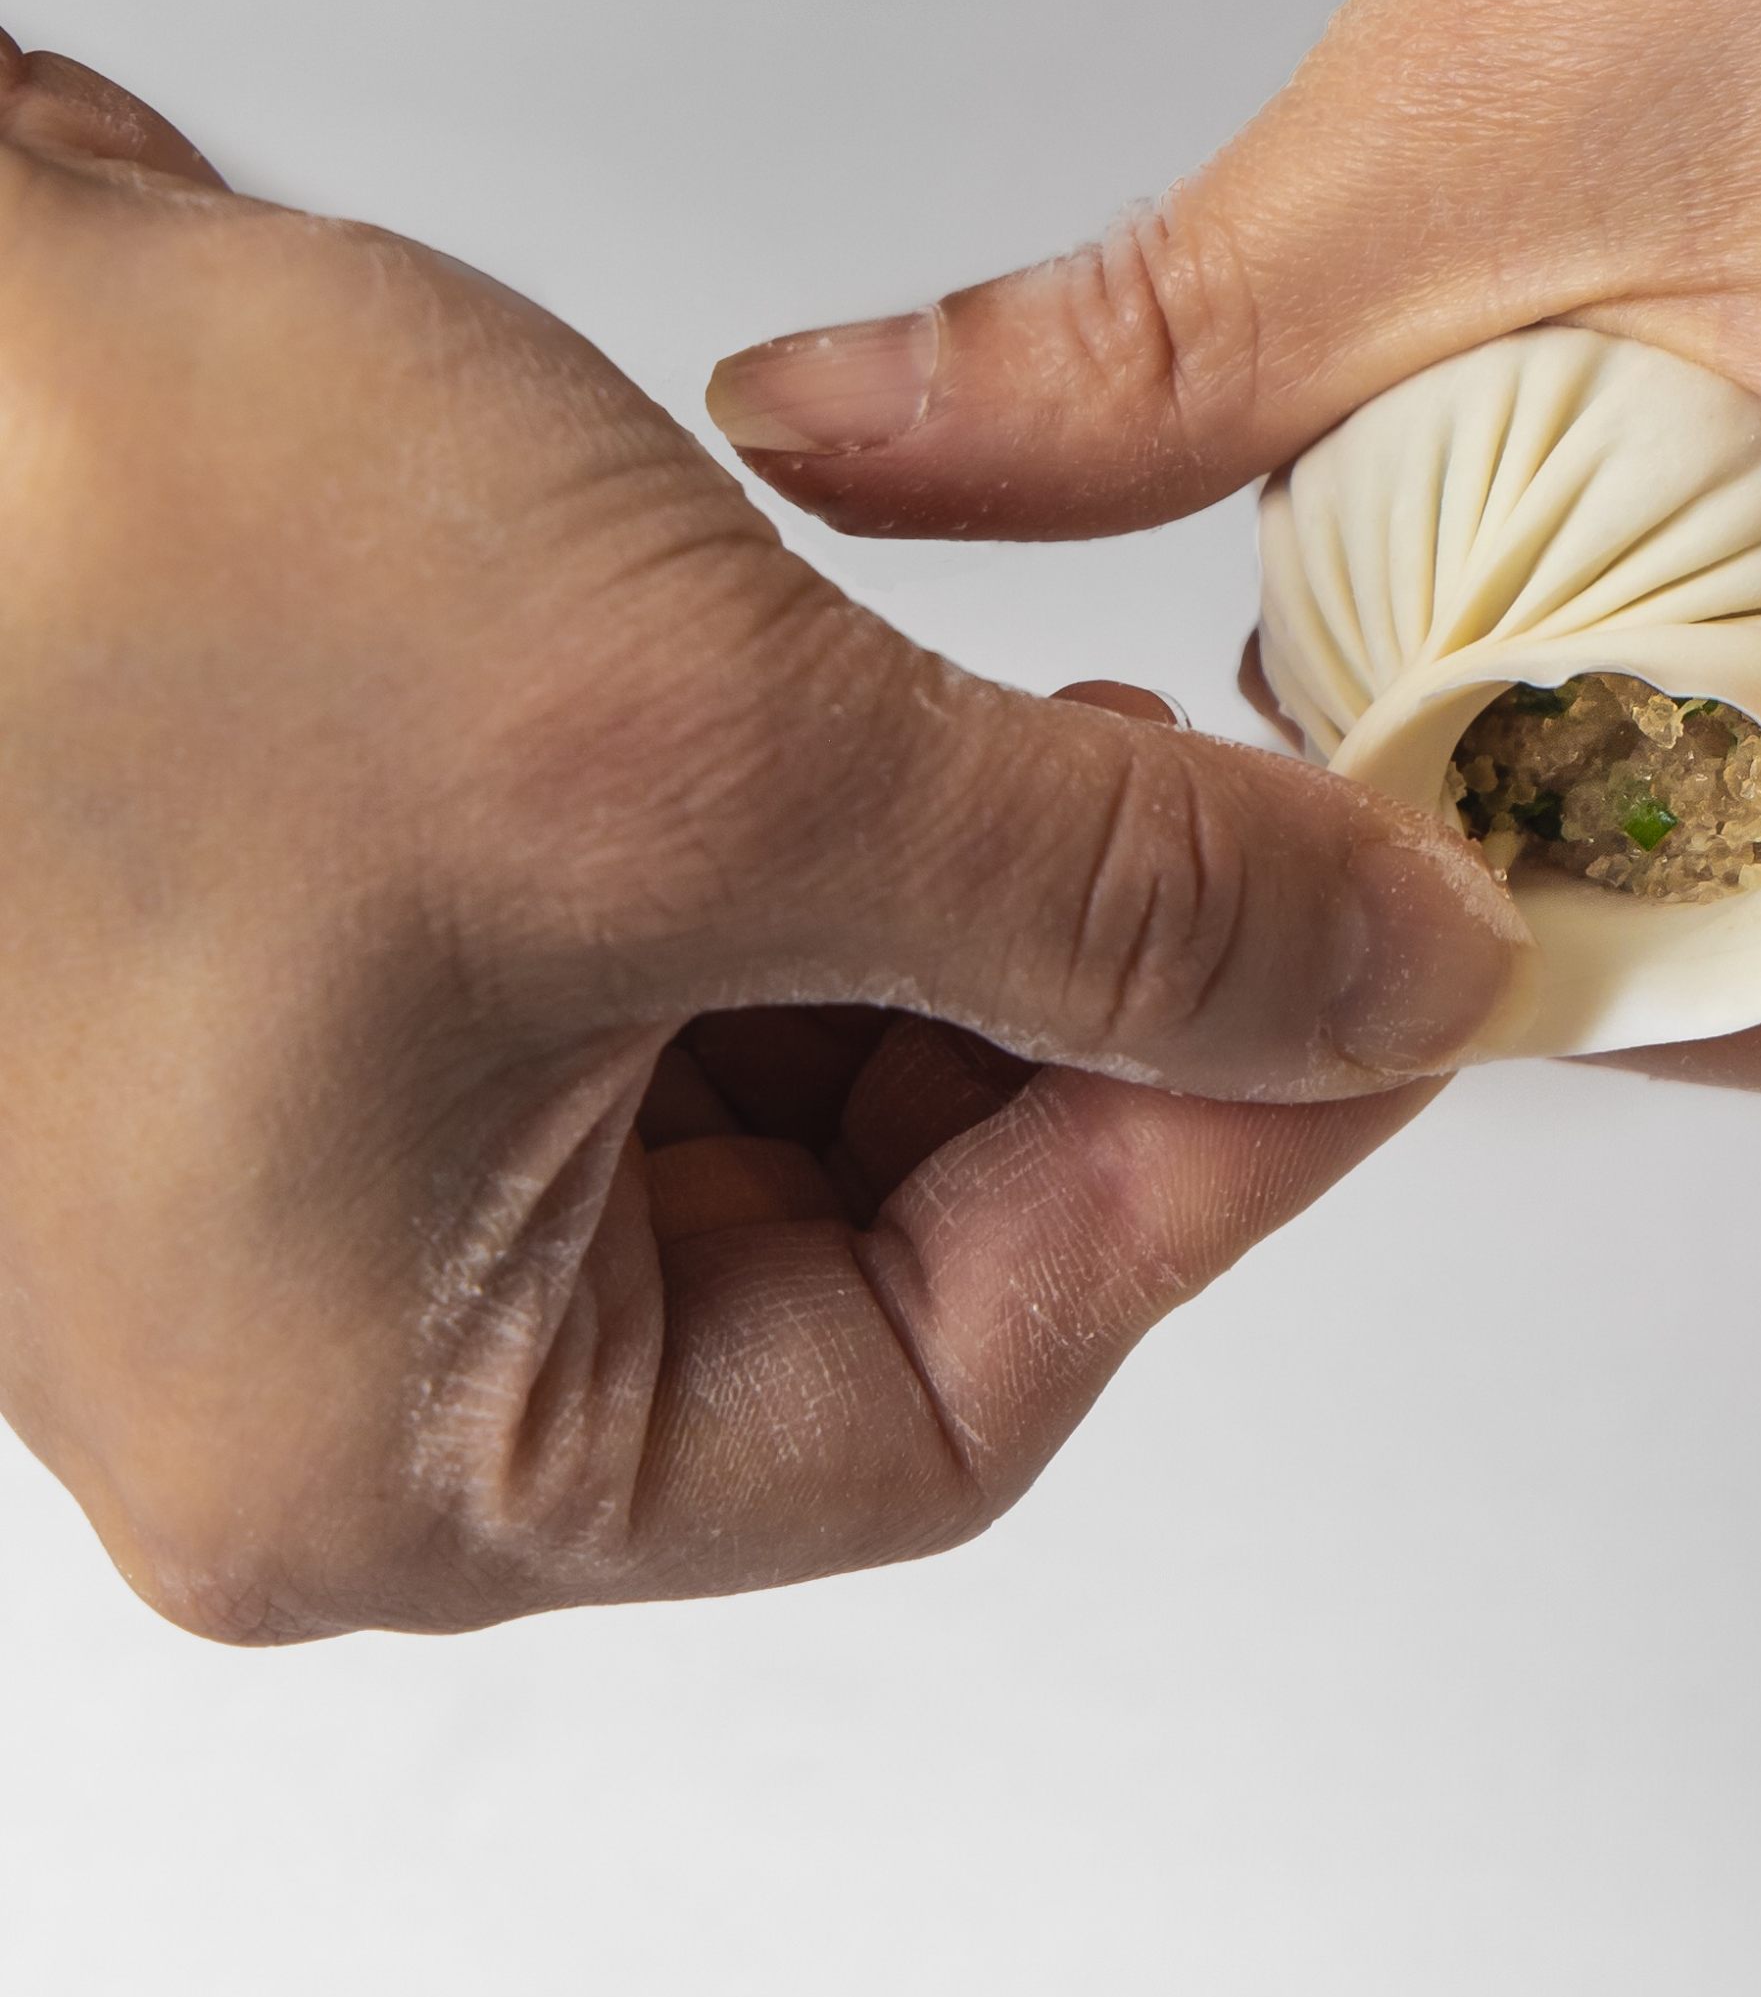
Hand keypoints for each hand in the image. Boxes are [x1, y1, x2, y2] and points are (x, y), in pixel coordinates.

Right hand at [0, 37, 1519, 1636]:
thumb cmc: (107, 554)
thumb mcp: (727, 756)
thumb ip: (1117, 903)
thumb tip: (1396, 979)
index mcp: (378, 1442)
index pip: (937, 1410)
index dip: (1201, 1186)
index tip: (1376, 994)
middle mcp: (336, 1342)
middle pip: (870, 1279)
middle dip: (1094, 1053)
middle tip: (1273, 858)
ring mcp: (328, 1150)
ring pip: (792, 1118)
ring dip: (982, 941)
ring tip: (1105, 746)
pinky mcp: (346, 952)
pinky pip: (677, 983)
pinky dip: (837, 864)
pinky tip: (925, 718)